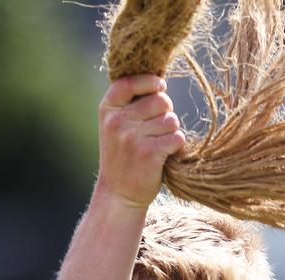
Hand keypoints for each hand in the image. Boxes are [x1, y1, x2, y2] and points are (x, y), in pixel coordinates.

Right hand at [95, 75, 185, 209]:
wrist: (119, 193)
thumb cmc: (123, 155)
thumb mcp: (115, 125)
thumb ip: (130, 104)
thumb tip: (159, 80)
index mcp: (107, 109)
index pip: (131, 82)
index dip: (151, 81)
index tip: (160, 87)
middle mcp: (117, 120)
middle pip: (160, 100)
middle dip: (166, 111)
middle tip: (158, 127)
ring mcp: (132, 137)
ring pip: (171, 120)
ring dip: (172, 131)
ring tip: (158, 144)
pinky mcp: (149, 153)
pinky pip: (177, 138)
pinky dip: (177, 146)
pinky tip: (165, 154)